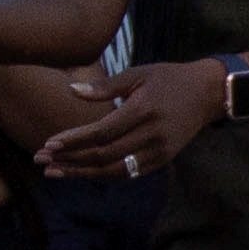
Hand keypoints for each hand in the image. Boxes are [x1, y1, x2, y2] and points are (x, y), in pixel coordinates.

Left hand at [40, 55, 231, 180]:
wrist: (207, 94)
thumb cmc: (168, 78)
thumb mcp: (138, 74)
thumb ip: (104, 87)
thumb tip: (71, 91)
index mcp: (143, 109)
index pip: (101, 132)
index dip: (73, 141)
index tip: (48, 144)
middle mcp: (152, 134)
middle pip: (103, 155)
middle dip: (69, 159)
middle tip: (41, 160)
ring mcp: (159, 151)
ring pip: (113, 171)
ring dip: (81, 173)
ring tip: (54, 172)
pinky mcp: (161, 160)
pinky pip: (127, 173)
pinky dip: (102, 174)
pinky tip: (81, 171)